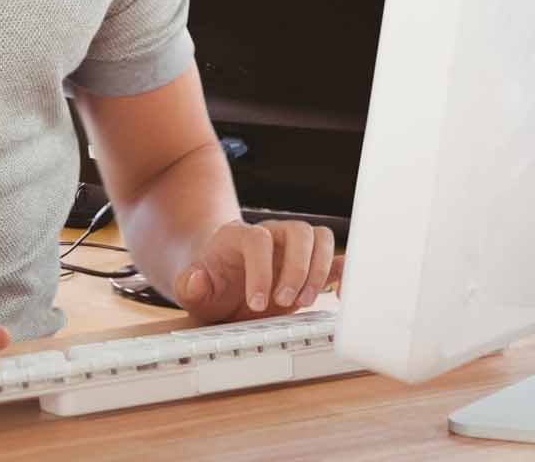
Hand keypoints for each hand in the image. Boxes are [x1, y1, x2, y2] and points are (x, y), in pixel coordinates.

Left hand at [172, 219, 340, 323]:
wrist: (222, 284)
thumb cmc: (211, 283)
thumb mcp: (192, 290)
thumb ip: (189, 285)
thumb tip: (197, 279)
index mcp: (239, 236)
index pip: (257, 239)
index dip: (261, 270)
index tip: (257, 303)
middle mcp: (271, 234)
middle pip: (297, 231)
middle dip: (297, 269)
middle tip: (287, 302)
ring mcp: (293, 246)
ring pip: (320, 238)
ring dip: (319, 270)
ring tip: (305, 302)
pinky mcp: (310, 263)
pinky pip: (335, 256)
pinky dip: (344, 271)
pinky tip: (341, 294)